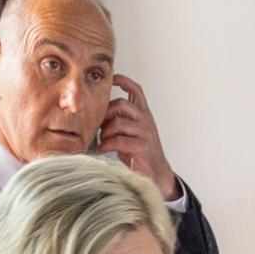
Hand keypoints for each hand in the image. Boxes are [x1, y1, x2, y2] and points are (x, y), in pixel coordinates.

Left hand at [97, 73, 178, 201]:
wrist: (156, 175)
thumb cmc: (140, 154)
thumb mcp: (130, 133)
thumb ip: (119, 121)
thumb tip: (98, 114)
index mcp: (143, 114)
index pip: (136, 90)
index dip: (124, 81)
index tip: (112, 78)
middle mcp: (146, 121)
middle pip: (122, 104)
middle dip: (106, 113)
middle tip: (100, 126)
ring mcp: (145, 133)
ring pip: (118, 122)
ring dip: (105, 132)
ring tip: (102, 141)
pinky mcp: (142, 147)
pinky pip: (119, 141)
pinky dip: (106, 145)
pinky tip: (102, 150)